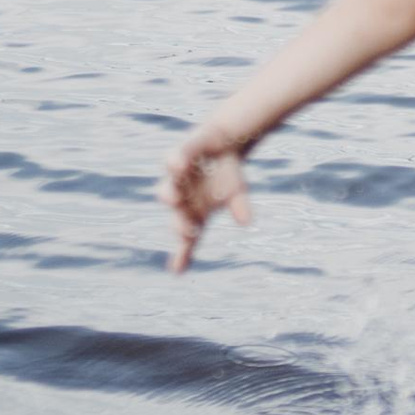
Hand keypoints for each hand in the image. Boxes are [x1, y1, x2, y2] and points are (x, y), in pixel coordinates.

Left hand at [160, 133, 252, 272]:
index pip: (187, 236)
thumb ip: (240, 208)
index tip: (178, 271)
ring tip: (173, 200)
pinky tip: (178, 166)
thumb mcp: (237, 193)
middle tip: (188, 233)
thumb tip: (246, 223)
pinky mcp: (181, 153)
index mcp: (193, 211)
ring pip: (168, 187)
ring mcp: (178, 176)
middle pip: (176, 213)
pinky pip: (175, 159)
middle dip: (180, 223)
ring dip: (170, 194)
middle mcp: (181, 196)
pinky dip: (176, 162)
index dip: (183, 253)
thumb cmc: (226, 176)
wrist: (222, 143)